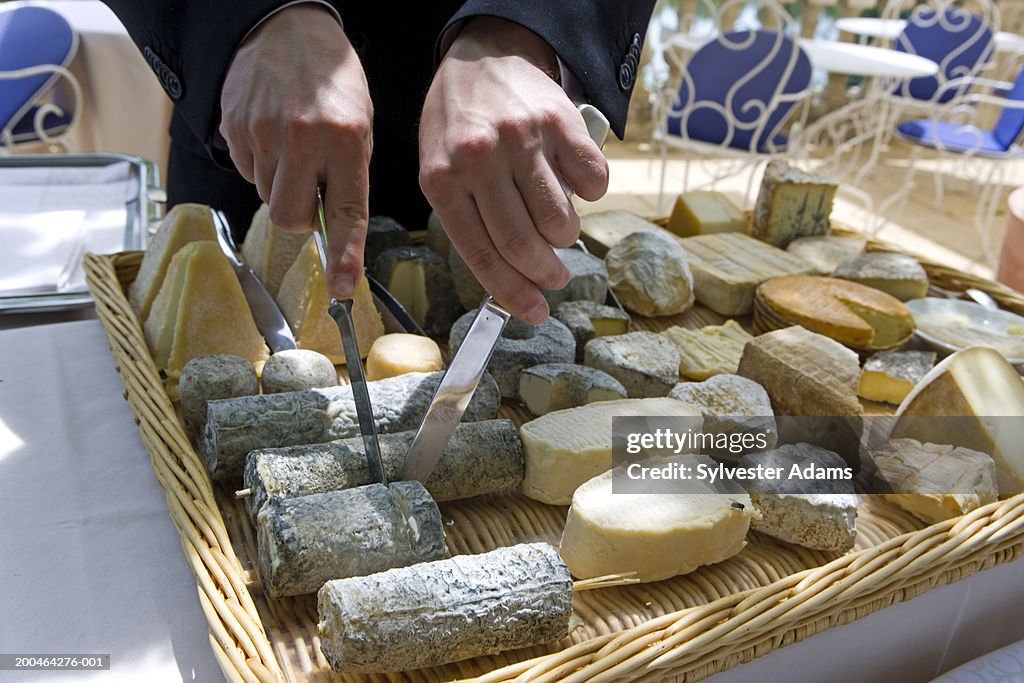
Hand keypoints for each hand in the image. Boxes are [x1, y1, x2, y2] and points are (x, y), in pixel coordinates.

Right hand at [220, 4, 371, 298]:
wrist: (286, 28)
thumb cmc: (332, 81)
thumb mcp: (359, 126)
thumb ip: (347, 177)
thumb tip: (333, 231)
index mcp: (346, 139)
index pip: (346, 212)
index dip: (344, 256)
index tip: (342, 289)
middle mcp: (303, 138)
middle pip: (290, 217)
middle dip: (300, 215)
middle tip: (310, 188)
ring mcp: (262, 132)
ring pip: (266, 197)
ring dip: (280, 184)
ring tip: (292, 146)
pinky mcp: (233, 126)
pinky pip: (246, 170)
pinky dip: (260, 164)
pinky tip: (271, 133)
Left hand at [419, 17, 608, 322]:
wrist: (483, 56)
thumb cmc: (459, 123)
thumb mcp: (440, 168)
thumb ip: (466, 217)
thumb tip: (508, 276)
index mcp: (443, 179)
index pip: (482, 253)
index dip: (513, 291)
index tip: (535, 312)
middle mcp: (480, 160)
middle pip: (522, 242)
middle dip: (545, 273)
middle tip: (556, 278)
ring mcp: (522, 139)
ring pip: (558, 219)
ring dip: (565, 237)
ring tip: (559, 231)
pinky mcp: (559, 122)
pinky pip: (591, 181)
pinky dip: (590, 195)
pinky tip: (575, 185)